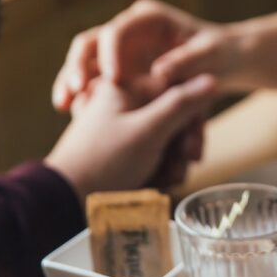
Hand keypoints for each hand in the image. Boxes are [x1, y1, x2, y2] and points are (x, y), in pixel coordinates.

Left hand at [45, 74, 215, 199]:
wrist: (66, 198)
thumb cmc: (104, 161)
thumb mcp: (148, 130)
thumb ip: (181, 104)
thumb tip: (210, 78)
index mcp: (125, 87)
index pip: (176, 91)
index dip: (190, 119)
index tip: (192, 146)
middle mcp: (124, 103)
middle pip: (173, 117)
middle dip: (181, 147)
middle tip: (182, 167)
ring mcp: (121, 128)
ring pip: (165, 139)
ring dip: (172, 162)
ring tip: (166, 180)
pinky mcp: (120, 150)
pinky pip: (151, 154)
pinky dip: (158, 169)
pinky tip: (155, 183)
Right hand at [52, 0, 246, 110]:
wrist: (226, 61)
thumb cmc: (221, 53)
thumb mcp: (210, 55)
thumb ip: (187, 61)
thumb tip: (161, 71)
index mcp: (149, 18)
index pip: (118, 30)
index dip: (111, 53)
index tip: (112, 78)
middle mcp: (130, 30)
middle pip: (91, 43)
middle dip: (78, 66)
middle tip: (75, 90)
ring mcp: (122, 50)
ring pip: (86, 62)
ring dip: (71, 81)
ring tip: (64, 105)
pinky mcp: (120, 70)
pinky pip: (93, 81)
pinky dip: (82, 95)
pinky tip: (73, 113)